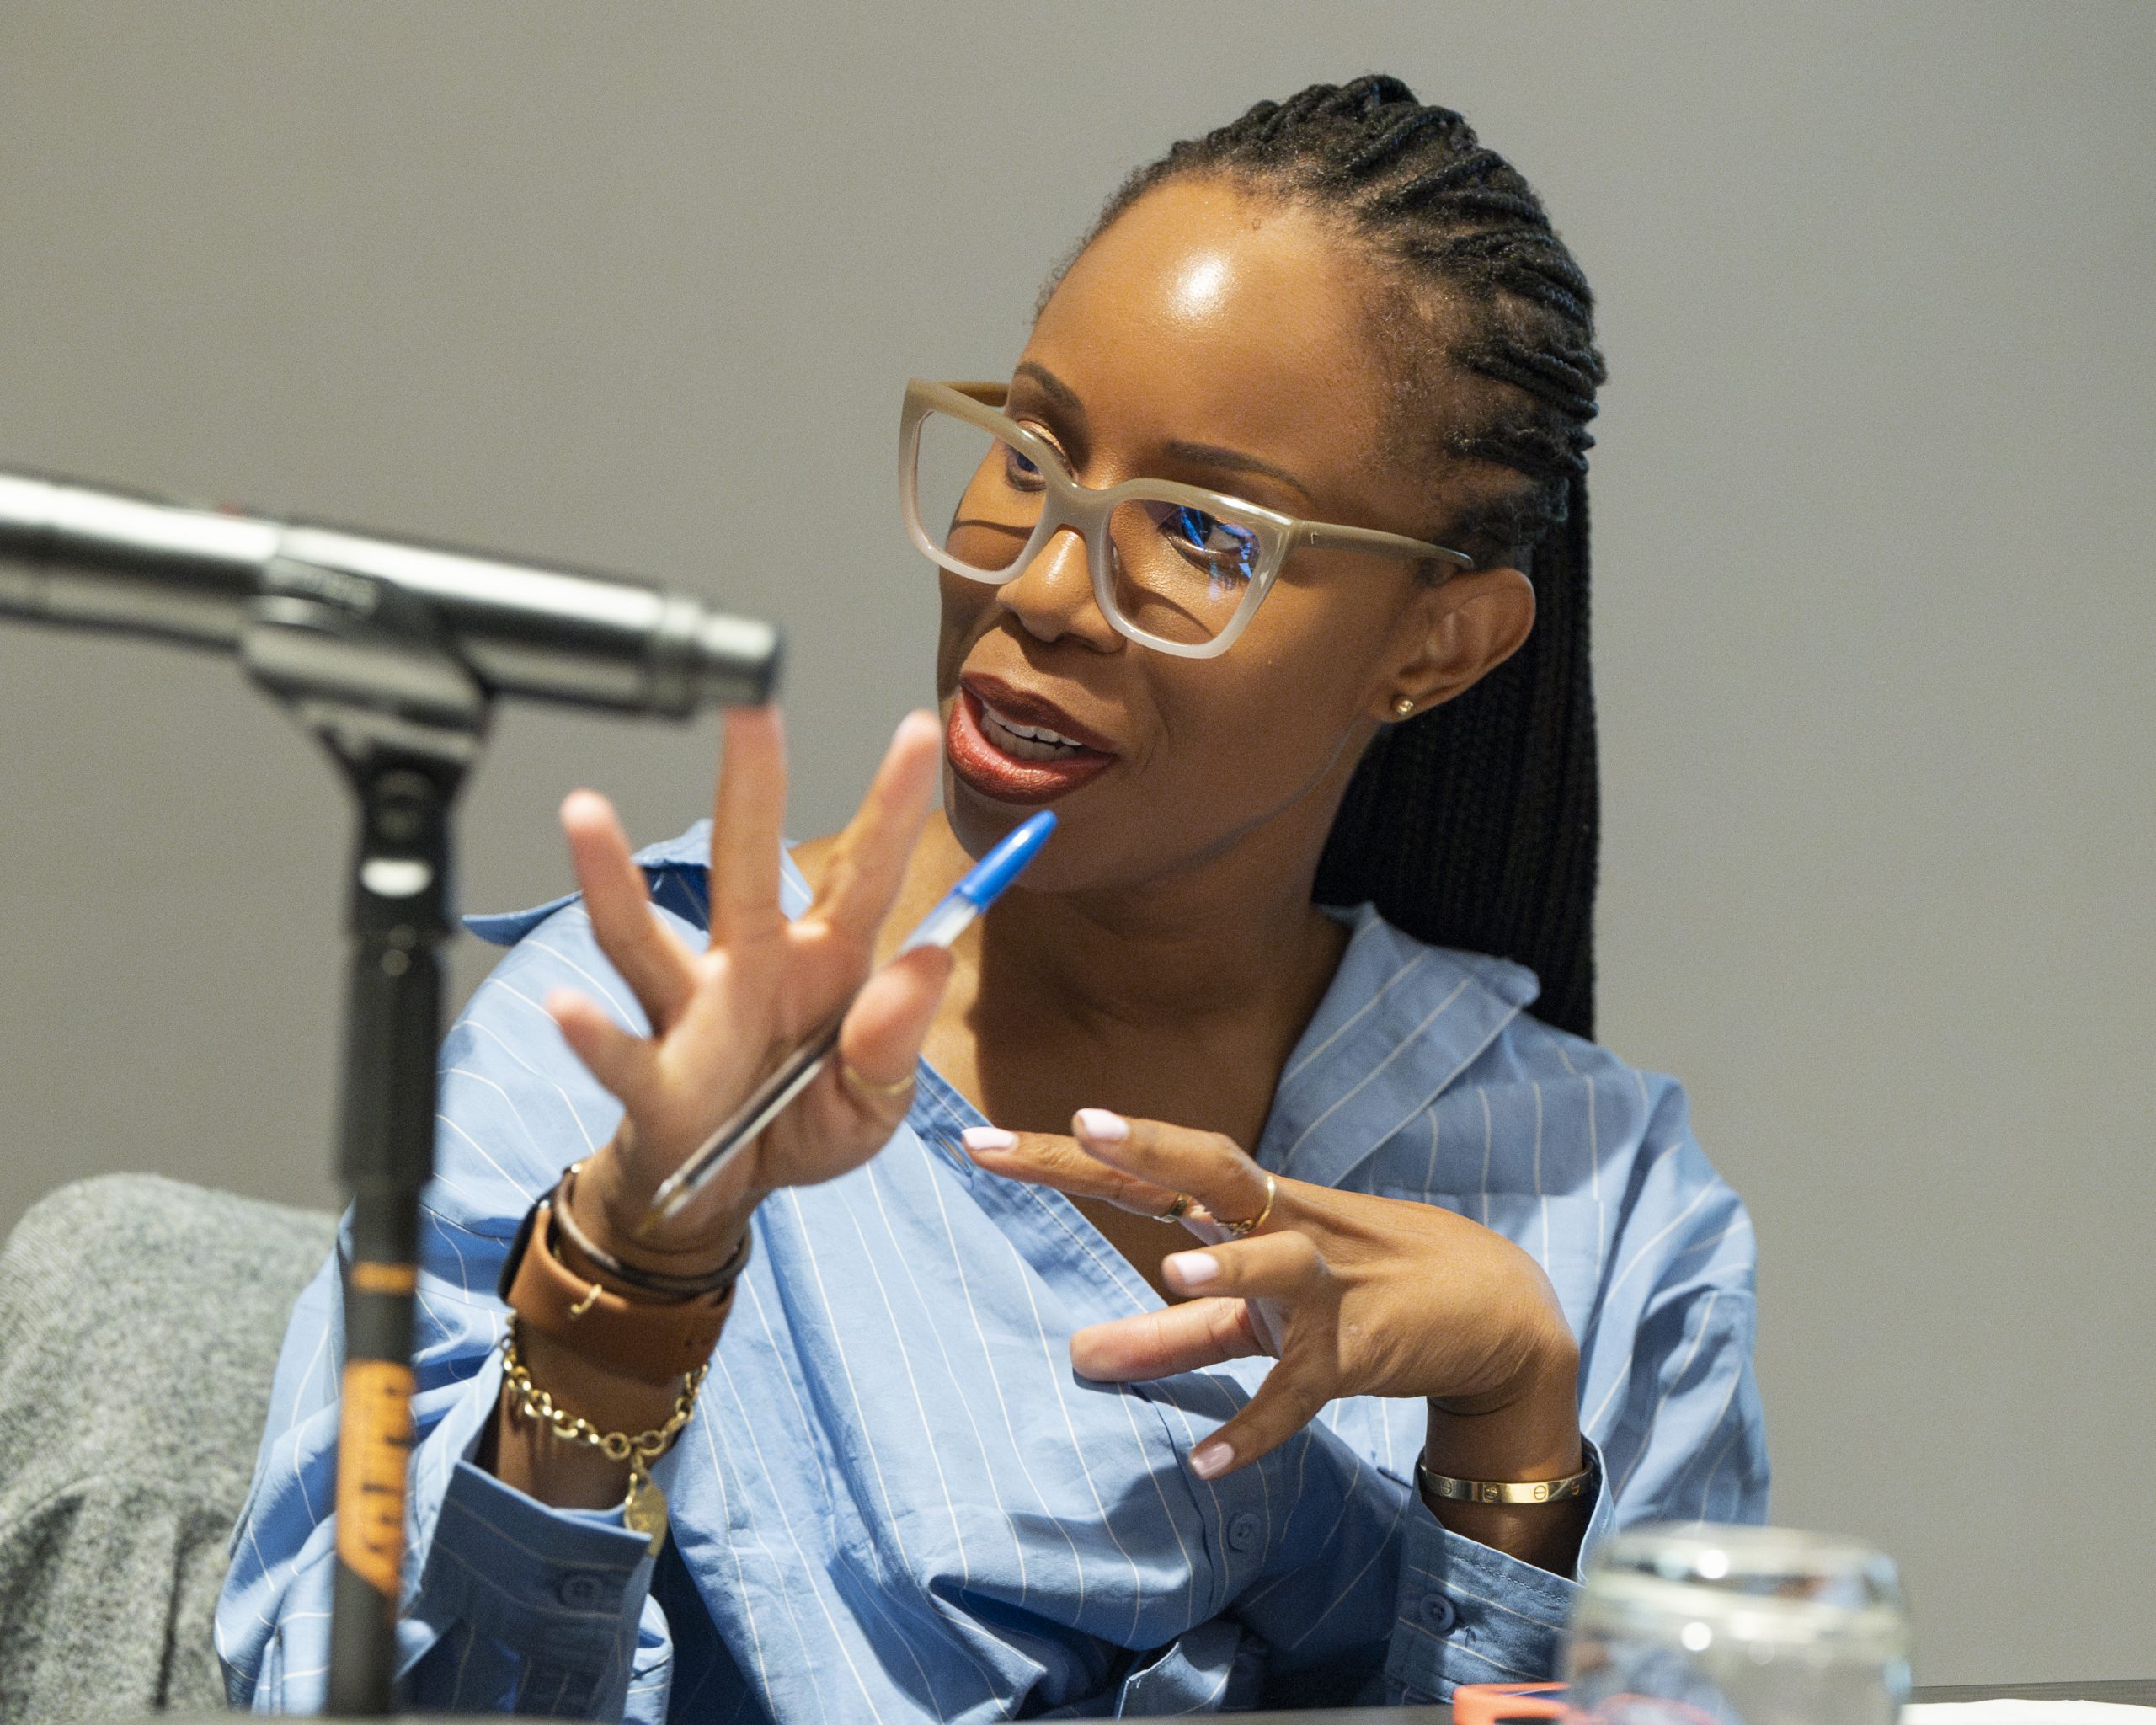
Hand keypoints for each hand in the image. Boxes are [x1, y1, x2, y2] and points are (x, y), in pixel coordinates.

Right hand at [546, 707, 950, 1271]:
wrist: (720, 1197)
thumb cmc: (797, 1127)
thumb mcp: (876, 1102)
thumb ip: (898, 1042)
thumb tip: (933, 961)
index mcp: (825, 965)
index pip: (864, 872)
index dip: (889, 806)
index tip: (916, 731)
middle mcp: (750, 967)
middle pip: (747, 863)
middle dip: (752, 785)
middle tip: (751, 705)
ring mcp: (691, 1014)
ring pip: (645, 934)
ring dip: (613, 877)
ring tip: (586, 813)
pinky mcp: (652, 1079)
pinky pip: (620, 1051)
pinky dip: (593, 1034)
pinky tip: (566, 1007)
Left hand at [965, 1109, 1581, 1481]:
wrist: (1489, 1310)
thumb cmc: (1353, 1290)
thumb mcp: (1250, 1314)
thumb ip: (1166, 1335)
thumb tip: (1077, 1358)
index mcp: (1247, 1207)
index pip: (1148, 1169)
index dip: (1066, 1155)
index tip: (979, 1139)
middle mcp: (1282, 1224)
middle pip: (1211, 1170)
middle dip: (1146, 1147)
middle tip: (1082, 1123)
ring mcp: (1327, 1286)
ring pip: (1277, 1261)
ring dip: (1229, 1265)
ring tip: (1173, 1273)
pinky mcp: (1360, 1353)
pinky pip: (1303, 1391)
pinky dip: (1257, 1429)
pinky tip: (1205, 1464)